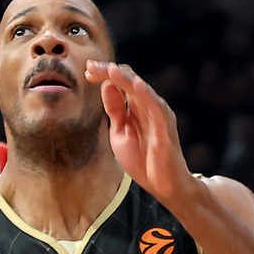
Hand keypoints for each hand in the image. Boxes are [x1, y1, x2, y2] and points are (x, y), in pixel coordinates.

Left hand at [88, 61, 194, 204]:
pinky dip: (147, 95)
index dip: (104, 74)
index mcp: (136, 106)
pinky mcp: (165, 128)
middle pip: (129, 80)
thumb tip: (106, 84)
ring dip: (126, 79)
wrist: (162, 186)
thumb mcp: (119, 133)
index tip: (87, 72)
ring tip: (111, 69)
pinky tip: (137, 86)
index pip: (121, 82)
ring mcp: (158, 115)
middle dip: (109, 72)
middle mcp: (148, 105)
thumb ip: (114, 110)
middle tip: (90, 67)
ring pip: (142, 90)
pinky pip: (157, 108)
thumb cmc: (142, 159)